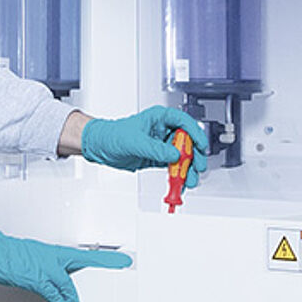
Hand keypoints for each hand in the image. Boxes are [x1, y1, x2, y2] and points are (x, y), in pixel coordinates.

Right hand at [0, 225, 131, 301]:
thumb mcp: (18, 257)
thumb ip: (32, 264)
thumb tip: (37, 274)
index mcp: (45, 250)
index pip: (78, 253)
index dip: (101, 255)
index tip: (118, 256)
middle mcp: (47, 255)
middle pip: (82, 260)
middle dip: (104, 262)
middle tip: (122, 263)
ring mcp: (42, 266)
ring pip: (68, 285)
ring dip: (75, 301)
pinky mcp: (34, 277)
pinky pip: (54, 294)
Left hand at [79, 106, 208, 187]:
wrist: (100, 147)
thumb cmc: (113, 135)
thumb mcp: (135, 141)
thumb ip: (156, 149)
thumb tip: (174, 156)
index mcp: (159, 118)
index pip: (184, 122)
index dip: (195, 133)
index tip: (201, 145)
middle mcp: (163, 130)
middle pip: (187, 142)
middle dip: (194, 156)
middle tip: (198, 167)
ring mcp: (161, 145)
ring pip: (181, 157)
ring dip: (187, 169)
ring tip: (189, 180)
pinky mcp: (158, 158)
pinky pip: (172, 167)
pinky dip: (177, 175)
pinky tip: (180, 183)